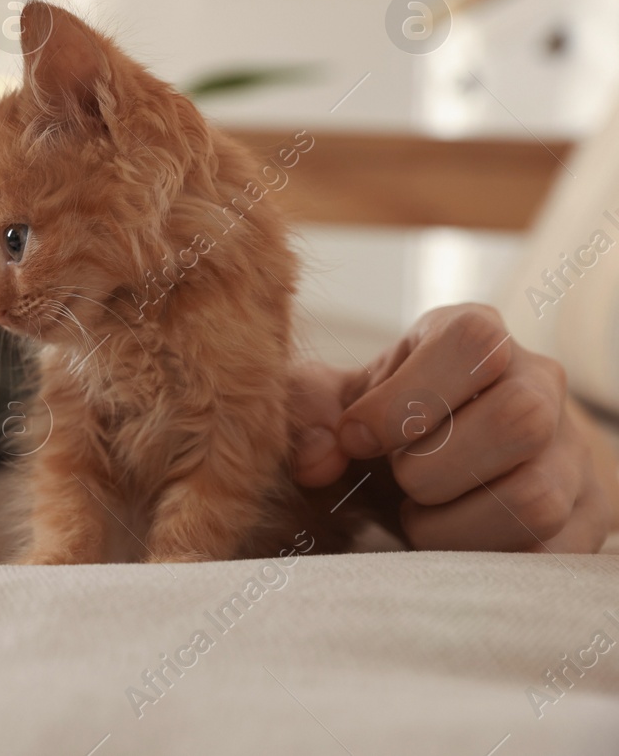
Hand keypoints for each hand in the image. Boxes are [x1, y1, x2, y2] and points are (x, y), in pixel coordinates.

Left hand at [290, 303, 617, 552]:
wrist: (432, 464)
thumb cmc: (382, 423)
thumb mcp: (336, 402)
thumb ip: (309, 414)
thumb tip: (316, 460)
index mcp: (475, 335)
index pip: (474, 343)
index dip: (406, 399)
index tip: (355, 439)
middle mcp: (539, 383)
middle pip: (520, 419)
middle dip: (434, 466)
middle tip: (398, 479)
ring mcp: (573, 452)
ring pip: (538, 497)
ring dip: (454, 525)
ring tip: (418, 517)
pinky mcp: (588, 515)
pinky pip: (550, 553)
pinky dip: (482, 560)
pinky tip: (449, 542)